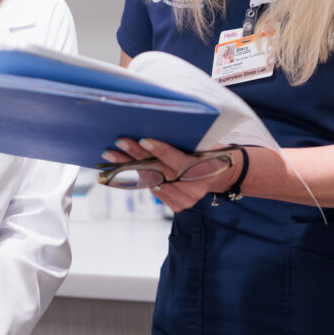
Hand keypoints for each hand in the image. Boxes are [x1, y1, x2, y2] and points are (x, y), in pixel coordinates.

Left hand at [103, 138, 239, 212]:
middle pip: (162, 172)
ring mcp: (187, 200)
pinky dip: (139, 179)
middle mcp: (196, 188)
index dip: (162, 151)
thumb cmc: (208, 149)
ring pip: (154, 182)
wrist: (221, 171)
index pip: (180, 161)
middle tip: (118, 144)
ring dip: (130, 169)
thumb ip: (181, 142)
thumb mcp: (201, 142)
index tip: (143, 140)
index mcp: (206, 169)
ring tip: (112, 156)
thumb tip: (150, 129)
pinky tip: (124, 169)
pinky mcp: (179, 206)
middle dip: (137, 157)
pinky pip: (155, 191)